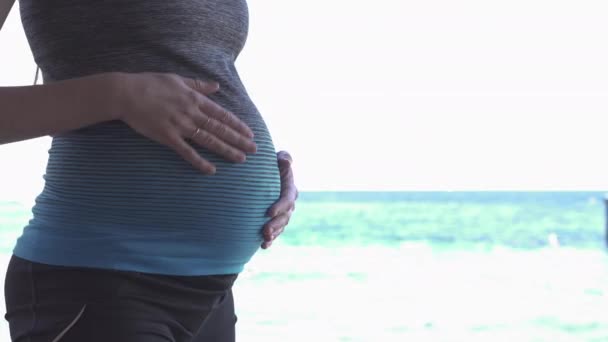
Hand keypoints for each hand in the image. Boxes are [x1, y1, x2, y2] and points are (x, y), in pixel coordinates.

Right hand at [113, 72, 256, 173]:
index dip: (237, 125)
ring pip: (208, 140)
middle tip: (254, 149)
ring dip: (226, 150)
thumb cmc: (150, 83)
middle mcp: (191, 112)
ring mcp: (180, 125)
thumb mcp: (178, 79)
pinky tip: (211, 170)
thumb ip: (198, 85)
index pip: (222, 114)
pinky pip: (186, 152)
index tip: (250, 133)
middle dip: (238, 140)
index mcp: (195, 99)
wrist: (125, 93)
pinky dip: (199, 162)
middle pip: (220, 129)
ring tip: (241, 159)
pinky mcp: (167, 137)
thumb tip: (217, 86)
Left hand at [262, 150, 297, 248]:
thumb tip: (284, 161)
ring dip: (274, 234)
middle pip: (285, 217)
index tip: (269, 212)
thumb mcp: (278, 158)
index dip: (280, 206)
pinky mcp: (274, 221)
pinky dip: (270, 240)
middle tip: (265, 231)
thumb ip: (283, 158)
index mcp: (289, 189)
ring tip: (265, 239)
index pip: (288, 199)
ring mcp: (282, 214)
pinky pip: (275, 233)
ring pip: (280, 226)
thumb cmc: (270, 164)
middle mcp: (289, 203)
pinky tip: (263, 246)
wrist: (261, 175)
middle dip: (276, 225)